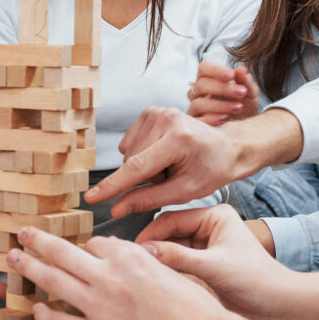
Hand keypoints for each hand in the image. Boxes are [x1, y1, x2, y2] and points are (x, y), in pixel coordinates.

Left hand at [5, 228, 263, 319]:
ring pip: (52, 281)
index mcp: (129, 255)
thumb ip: (147, 261)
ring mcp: (99, 306)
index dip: (86, 248)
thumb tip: (136, 257)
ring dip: (28, 267)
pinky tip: (36, 310)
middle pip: (61, 252)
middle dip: (37, 240)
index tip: (79, 251)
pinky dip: (45, 315)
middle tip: (22, 234)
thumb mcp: (172, 269)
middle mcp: (108, 275)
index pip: (95, 243)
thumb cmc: (197, 308)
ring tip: (13, 259)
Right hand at [82, 106, 303, 218]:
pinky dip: (143, 153)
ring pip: (129, 153)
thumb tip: (117, 208)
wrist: (227, 147)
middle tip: (172, 175)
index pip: (137, 167)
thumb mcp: (185, 191)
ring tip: (170, 163)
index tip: (91, 197)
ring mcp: (157, 111)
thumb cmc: (211, 170)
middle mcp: (166, 119)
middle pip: (133, 162)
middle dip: (146, 176)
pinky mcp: (150, 111)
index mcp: (178, 139)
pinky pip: (131, 142)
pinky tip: (163, 153)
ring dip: (145, 165)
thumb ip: (149, 199)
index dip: (112, 185)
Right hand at [137, 206, 318, 319]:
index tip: (133, 248)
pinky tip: (158, 283)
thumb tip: (145, 250)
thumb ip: (177, 257)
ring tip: (142, 274)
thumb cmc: (259, 280)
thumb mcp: (213, 266)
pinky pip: (179, 267)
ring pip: (172, 252)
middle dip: (153, 249)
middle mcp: (210, 229)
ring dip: (160, 263)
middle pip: (169, 235)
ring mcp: (207, 249)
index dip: (151, 234)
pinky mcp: (205, 268)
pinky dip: (169, 274)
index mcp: (215, 216)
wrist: (279, 306)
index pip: (172, 218)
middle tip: (133, 262)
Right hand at [188, 62, 258, 124]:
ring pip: (198, 103)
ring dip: (219, 105)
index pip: (204, 68)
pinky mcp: (197, 125)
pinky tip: (226, 118)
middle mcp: (199, 93)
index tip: (231, 75)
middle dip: (222, 88)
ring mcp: (196, 110)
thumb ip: (246, 81)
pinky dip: (211, 119)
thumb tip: (241, 69)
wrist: (248, 127)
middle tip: (241, 92)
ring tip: (237, 107)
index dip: (215, 70)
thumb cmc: (246, 106)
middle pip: (201, 85)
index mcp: (209, 80)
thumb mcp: (250, 93)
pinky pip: (198, 121)